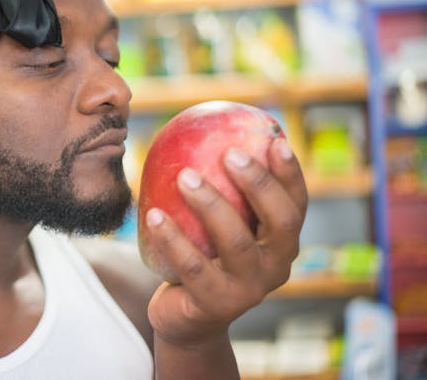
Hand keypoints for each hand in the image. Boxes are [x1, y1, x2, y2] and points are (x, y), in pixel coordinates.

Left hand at [143, 138, 306, 346]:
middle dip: (258, 184)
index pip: (297, 205)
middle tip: (229, 153)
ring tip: (185, 176)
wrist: (187, 319)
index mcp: (281, 243)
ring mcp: (248, 290)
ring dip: (210, 204)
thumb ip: (223, 192)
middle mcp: (275, 267)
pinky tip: (154, 215)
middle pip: (281, 221)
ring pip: (236, 242)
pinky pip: (193, 266)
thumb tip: (200, 133)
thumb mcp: (220, 227)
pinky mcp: (216, 305)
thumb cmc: (205, 257)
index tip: (275, 140)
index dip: (291, 174)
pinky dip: (172, 238)